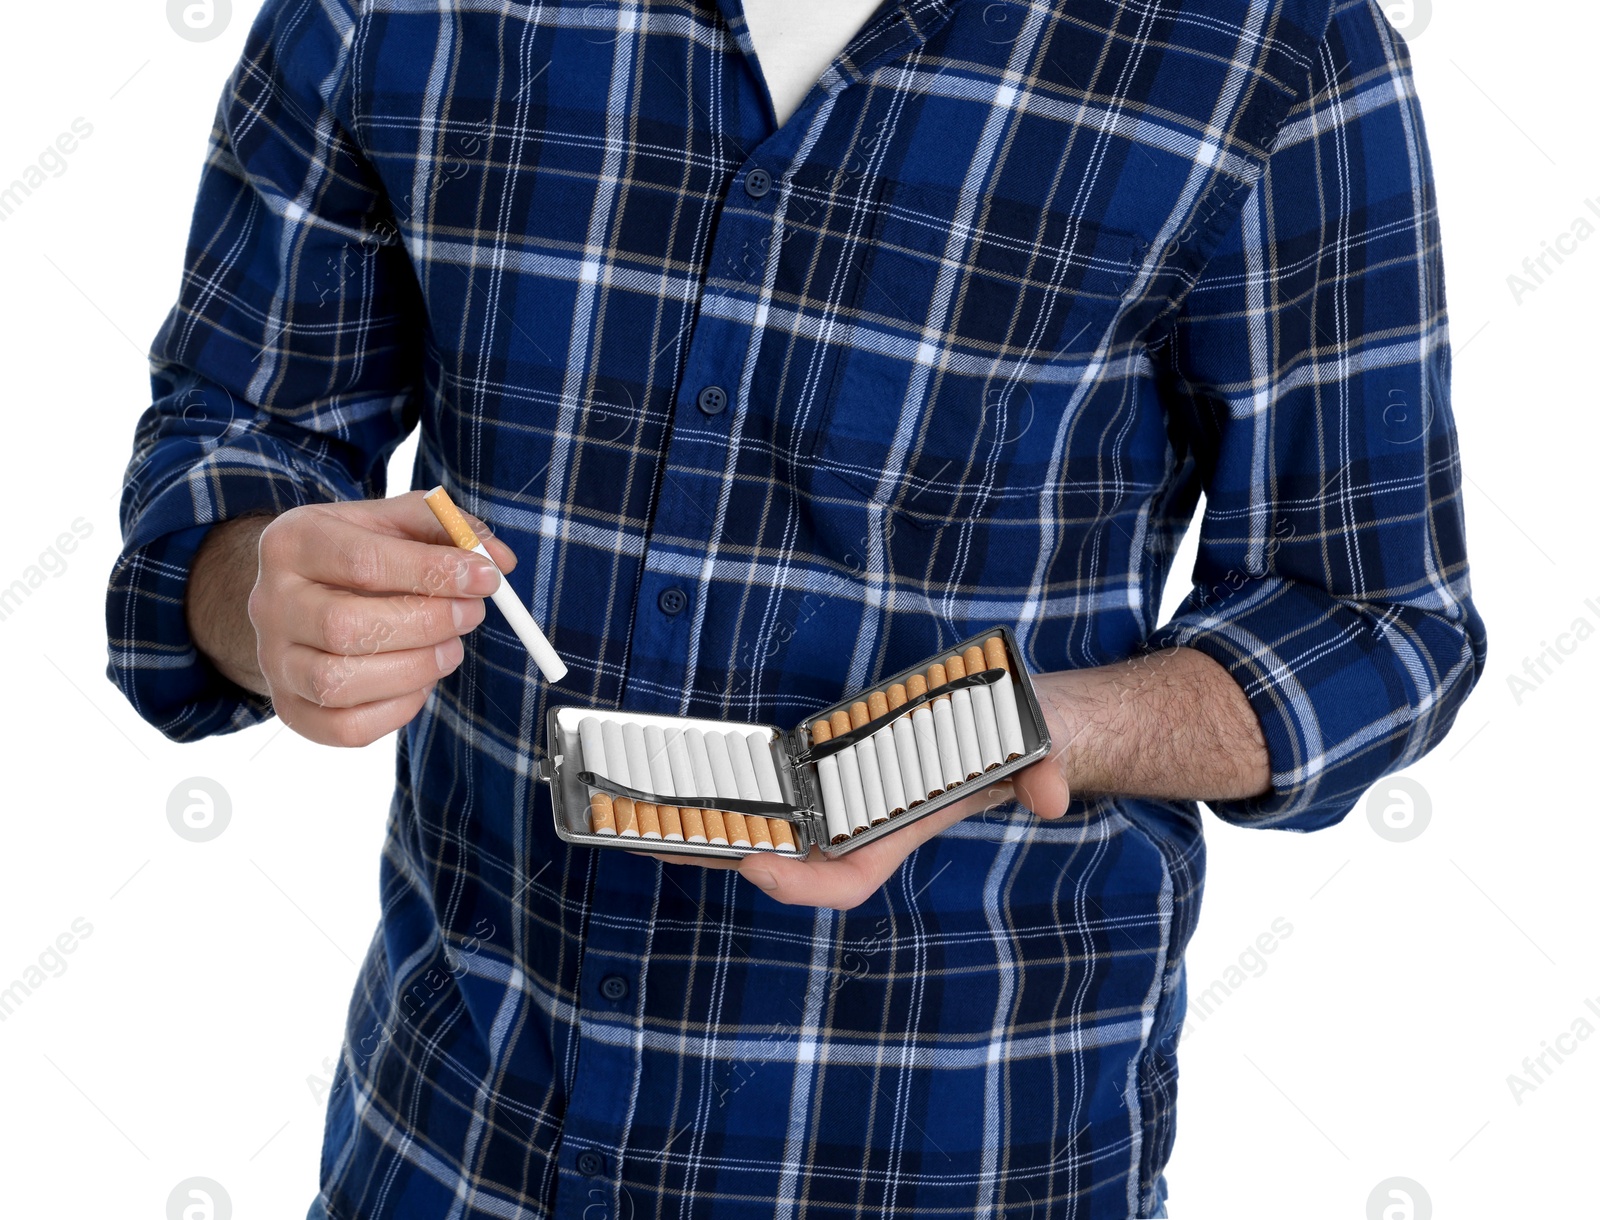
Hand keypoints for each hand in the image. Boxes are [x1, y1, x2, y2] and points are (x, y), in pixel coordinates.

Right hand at [239, 492, 515, 745]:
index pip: (362, 562)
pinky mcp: (291, 709)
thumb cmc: (358, 555)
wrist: (301, 595)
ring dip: (414, 669)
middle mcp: (271, 603)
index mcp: (293, 543)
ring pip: (339, 684)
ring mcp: (275, 661)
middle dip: (426, 624)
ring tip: (448, 649)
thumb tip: (499, 560)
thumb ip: (447, 530)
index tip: (486, 578)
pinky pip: (345, 729)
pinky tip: (419, 681)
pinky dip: (397, 710)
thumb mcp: (394, 523)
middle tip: (471, 615)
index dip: (433, 573)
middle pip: (345, 627)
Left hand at [665, 676, 1085, 909]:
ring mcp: (837, 800)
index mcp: (899, 832)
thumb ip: (1041, 774)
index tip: (753, 865)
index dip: (798, 884)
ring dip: (703, 830)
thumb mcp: (1034, 750)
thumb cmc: (1015, 742)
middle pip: (782, 859)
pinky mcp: (823, 770)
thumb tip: (1048, 798)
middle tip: (649, 841)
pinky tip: (677, 785)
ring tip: (635, 820)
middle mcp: (861, 824)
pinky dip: (722, 796)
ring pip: (763, 830)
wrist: (1012, 723)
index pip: (845, 880)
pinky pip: (766, 794)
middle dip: (719, 855)